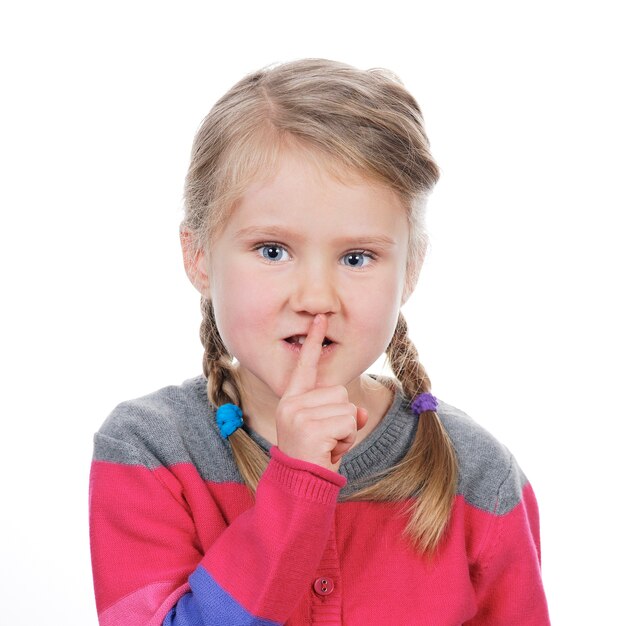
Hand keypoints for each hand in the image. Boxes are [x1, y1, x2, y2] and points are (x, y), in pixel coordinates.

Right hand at [275, 314, 368, 471]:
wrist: (299, 488)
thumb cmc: (314, 457)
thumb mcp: (329, 431)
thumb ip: (342, 414)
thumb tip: (360, 412)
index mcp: (292, 400)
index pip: (305, 366)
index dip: (314, 341)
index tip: (321, 318)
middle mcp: (292, 404)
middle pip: (339, 392)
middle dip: (343, 418)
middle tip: (327, 440)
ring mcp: (299, 415)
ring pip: (347, 407)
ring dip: (346, 431)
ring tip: (327, 446)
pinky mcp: (310, 428)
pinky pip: (349, 422)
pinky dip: (348, 440)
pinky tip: (330, 451)